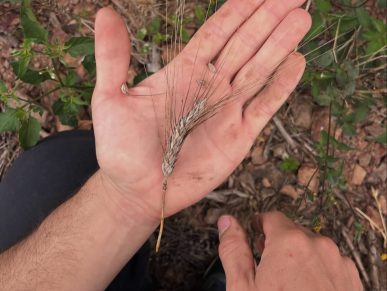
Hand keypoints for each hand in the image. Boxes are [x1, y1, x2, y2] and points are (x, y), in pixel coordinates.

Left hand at [92, 1, 310, 222]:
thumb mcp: (110, 99)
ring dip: (279, 45)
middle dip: (267, 18)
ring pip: (258, 70)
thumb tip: (104, 12)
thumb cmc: (120, 148)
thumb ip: (114, 57)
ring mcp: (226, 111)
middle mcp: (210, 86)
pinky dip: (280, 87)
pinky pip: (263, 107)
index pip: (216, 32)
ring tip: (301, 19)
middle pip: (243, 44)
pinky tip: (296, 63)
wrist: (137, 191)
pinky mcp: (238, 137)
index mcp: (183, 72)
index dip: (238, 9)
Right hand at [217, 212, 362, 290]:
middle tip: (266, 271)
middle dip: (277, 245)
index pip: (271, 218)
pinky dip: (317, 271)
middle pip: (292, 232)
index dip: (258, 226)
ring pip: (311, 249)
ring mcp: (338, 263)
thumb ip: (234, 250)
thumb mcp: (244, 289)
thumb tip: (226, 222)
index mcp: (289, 242)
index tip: (254, 237)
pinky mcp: (352, 280)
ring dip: (298, 259)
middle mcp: (318, 246)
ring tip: (288, 286)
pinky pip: (329, 264)